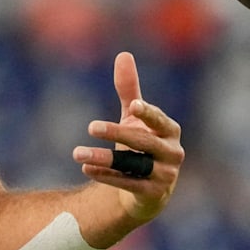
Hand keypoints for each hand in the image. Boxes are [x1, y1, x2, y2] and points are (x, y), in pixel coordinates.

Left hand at [72, 52, 182, 221]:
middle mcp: (172, 153)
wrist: (148, 190)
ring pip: (133, 165)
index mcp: (169, 131)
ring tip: (77, 153)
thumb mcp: (134, 118)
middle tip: (90, 126)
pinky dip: (107, 175)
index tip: (132, 105)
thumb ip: (129, 90)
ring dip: (104, 158)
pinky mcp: (153, 194)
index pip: (159, 121)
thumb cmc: (141, 145)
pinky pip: (128, 184)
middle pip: (143, 143)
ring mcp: (165, 175)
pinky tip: (86, 167)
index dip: (148, 114)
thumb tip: (123, 55)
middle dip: (116, 133)